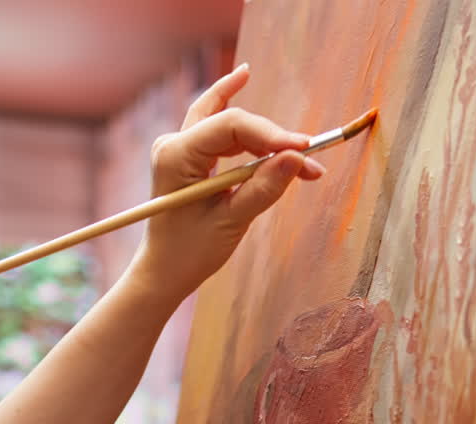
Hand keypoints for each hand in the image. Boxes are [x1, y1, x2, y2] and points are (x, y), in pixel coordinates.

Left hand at [129, 64, 325, 300]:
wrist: (165, 270)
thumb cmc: (191, 251)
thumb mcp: (232, 222)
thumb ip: (264, 188)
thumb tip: (297, 158)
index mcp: (176, 156)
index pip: (229, 125)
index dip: (270, 133)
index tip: (303, 149)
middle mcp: (174, 144)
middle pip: (231, 119)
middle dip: (272, 136)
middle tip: (311, 151)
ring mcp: (180, 148)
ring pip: (229, 123)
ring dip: (266, 138)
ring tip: (304, 155)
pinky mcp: (191, 156)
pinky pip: (223, 134)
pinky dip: (252, 142)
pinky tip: (258, 102)